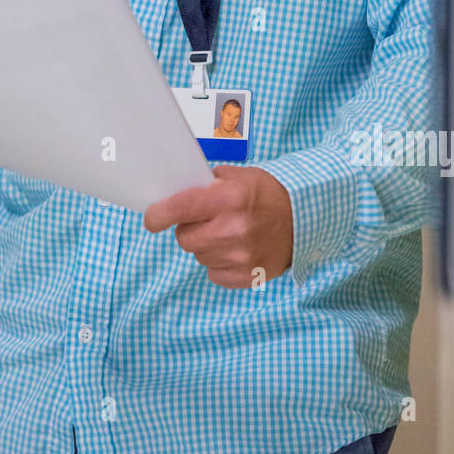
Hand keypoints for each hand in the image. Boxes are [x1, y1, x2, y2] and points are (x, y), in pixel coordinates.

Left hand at [142, 164, 293, 288]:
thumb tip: (171, 197)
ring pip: (199, 256)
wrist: (302, 218)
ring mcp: (242, 256)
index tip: (151, 219)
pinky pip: (213, 273)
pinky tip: (235, 249)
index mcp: (230, 199)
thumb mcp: (236, 177)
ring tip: (227, 233)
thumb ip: (204, 186)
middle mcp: (235, 229)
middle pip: (185, 239)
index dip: (159, 215)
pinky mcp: (249, 276)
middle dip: (188, 229)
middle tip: (205, 220)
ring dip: (205, 246)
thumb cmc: (265, 193)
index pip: (181, 208)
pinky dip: (219, 263)